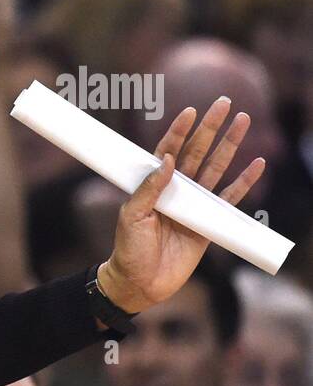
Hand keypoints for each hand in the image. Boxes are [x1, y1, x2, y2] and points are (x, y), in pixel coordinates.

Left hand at [100, 96, 265, 313]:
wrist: (140, 282)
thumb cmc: (129, 249)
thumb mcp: (132, 216)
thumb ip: (149, 189)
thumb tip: (166, 159)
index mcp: (153, 185)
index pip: (167, 150)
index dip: (179, 132)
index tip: (190, 111)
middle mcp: (176, 190)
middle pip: (197, 152)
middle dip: (210, 127)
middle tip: (223, 102)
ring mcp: (194, 205)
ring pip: (216, 168)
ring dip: (230, 146)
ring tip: (243, 121)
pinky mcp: (208, 223)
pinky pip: (229, 199)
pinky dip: (244, 183)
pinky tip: (257, 165)